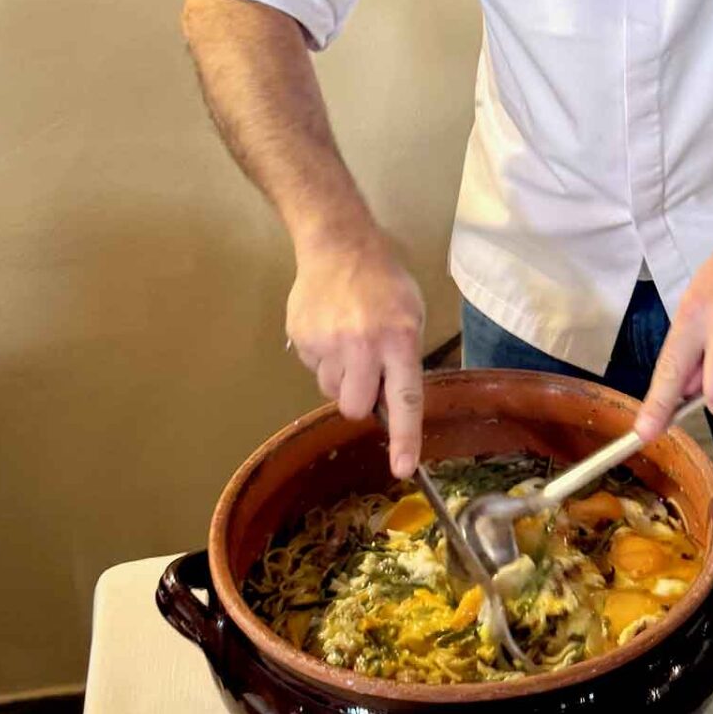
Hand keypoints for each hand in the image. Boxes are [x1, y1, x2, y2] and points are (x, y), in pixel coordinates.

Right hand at [285, 227, 426, 477]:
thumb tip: (390, 402)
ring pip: (330, 390)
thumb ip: (404, 357)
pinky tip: (328, 328)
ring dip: (339, 376)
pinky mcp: (301, 337)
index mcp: (400, 339)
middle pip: (353, 407)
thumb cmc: (384, 281)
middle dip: (358, 400)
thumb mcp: (411, 314)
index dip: (404, 438)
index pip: (405, 398)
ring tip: (346, 340)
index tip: (403, 469)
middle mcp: (363, 344)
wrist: (339, 244)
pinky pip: (312, 367)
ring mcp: (328, 342)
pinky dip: (322, 356)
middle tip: (364, 373)